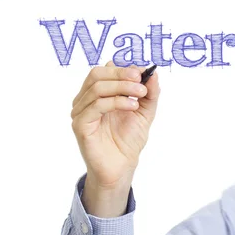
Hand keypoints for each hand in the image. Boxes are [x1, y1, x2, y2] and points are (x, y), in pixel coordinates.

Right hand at [70, 60, 159, 189]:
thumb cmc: (128, 140)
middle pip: (97, 75)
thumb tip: (153, 74)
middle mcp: (85, 100)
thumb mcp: (144, 112)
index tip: (143, 72)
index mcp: (97, 94)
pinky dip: (116, 102)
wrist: (122, 166)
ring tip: (141, 94)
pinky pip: (96, 106)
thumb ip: (149, 93)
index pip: (104, 70)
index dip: (124, 68)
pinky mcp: (81, 125)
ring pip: (97, 88)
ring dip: (122, 87)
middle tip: (140, 78)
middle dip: (121, 74)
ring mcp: (80, 112)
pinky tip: (132, 106)